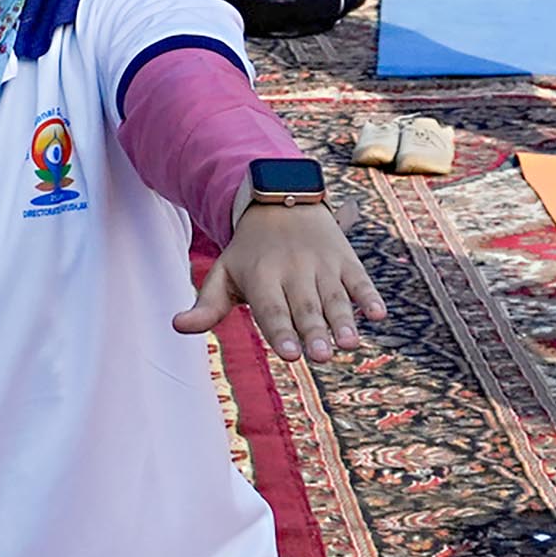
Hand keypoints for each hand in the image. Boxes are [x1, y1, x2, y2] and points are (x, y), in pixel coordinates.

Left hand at [176, 200, 385, 360]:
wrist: (281, 199)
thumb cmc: (249, 252)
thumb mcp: (223, 272)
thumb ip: (206, 305)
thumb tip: (177, 326)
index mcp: (261, 276)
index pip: (270, 310)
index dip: (280, 332)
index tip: (290, 355)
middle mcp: (292, 270)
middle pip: (304, 307)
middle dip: (314, 332)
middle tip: (322, 357)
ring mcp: (321, 263)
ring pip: (333, 296)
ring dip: (344, 320)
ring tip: (349, 344)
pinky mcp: (345, 258)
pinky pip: (359, 278)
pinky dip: (369, 295)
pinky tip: (378, 314)